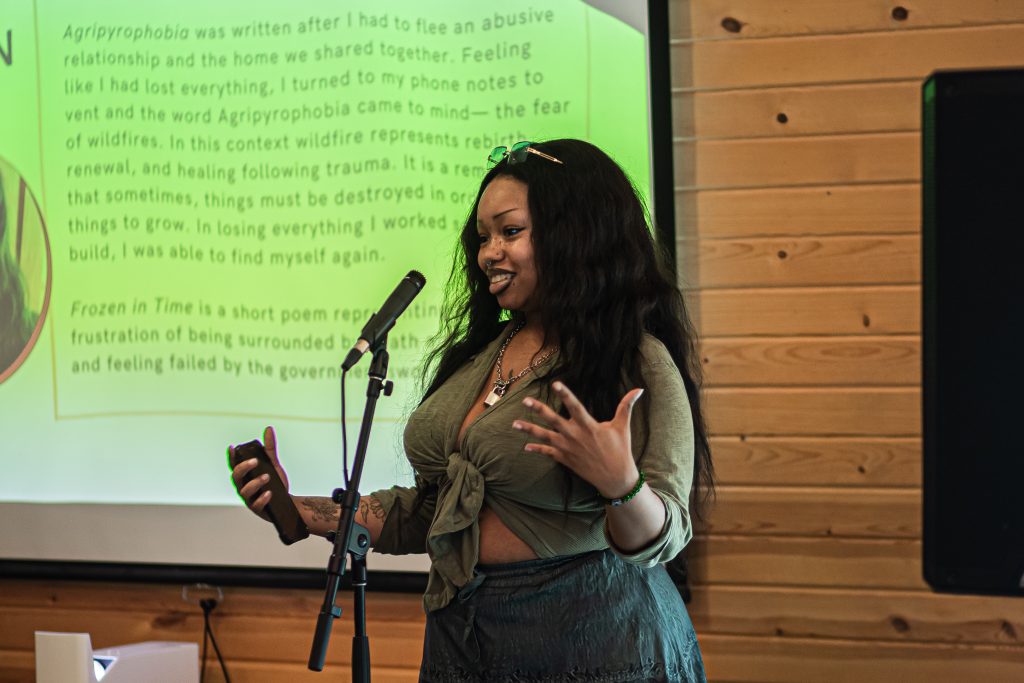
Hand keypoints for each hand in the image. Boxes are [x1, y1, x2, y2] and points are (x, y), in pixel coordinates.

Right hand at [228, 426, 288, 520]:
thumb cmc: (275, 482)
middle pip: (236, 477)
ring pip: (245, 491)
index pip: (234, 465)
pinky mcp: (257, 509)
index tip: (232, 447)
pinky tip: (269, 493)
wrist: (287, 502)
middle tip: (255, 461)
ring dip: (255, 483)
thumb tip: (268, 429)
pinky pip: (256, 505)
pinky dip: (262, 499)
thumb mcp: (273, 464)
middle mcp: (243, 487)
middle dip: (243, 468)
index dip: (231, 457)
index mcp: (245, 476)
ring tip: (267, 477)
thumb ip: (270, 449)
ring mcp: (249, 499)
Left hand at [513, 382, 643, 498]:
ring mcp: (568, 448)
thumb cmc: (620, 450)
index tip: (555, 384)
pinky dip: (537, 450)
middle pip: (553, 420)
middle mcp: (575, 436)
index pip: (575, 406)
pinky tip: (526, 447)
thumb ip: (626, 406)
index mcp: (589, 425)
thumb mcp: (623, 426)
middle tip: (525, 401)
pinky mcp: (565, 460)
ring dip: (529, 430)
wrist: (616, 478)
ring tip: (514, 423)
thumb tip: (639, 389)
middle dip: (538, 410)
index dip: (565, 394)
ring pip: (545, 437)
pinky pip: (548, 453)